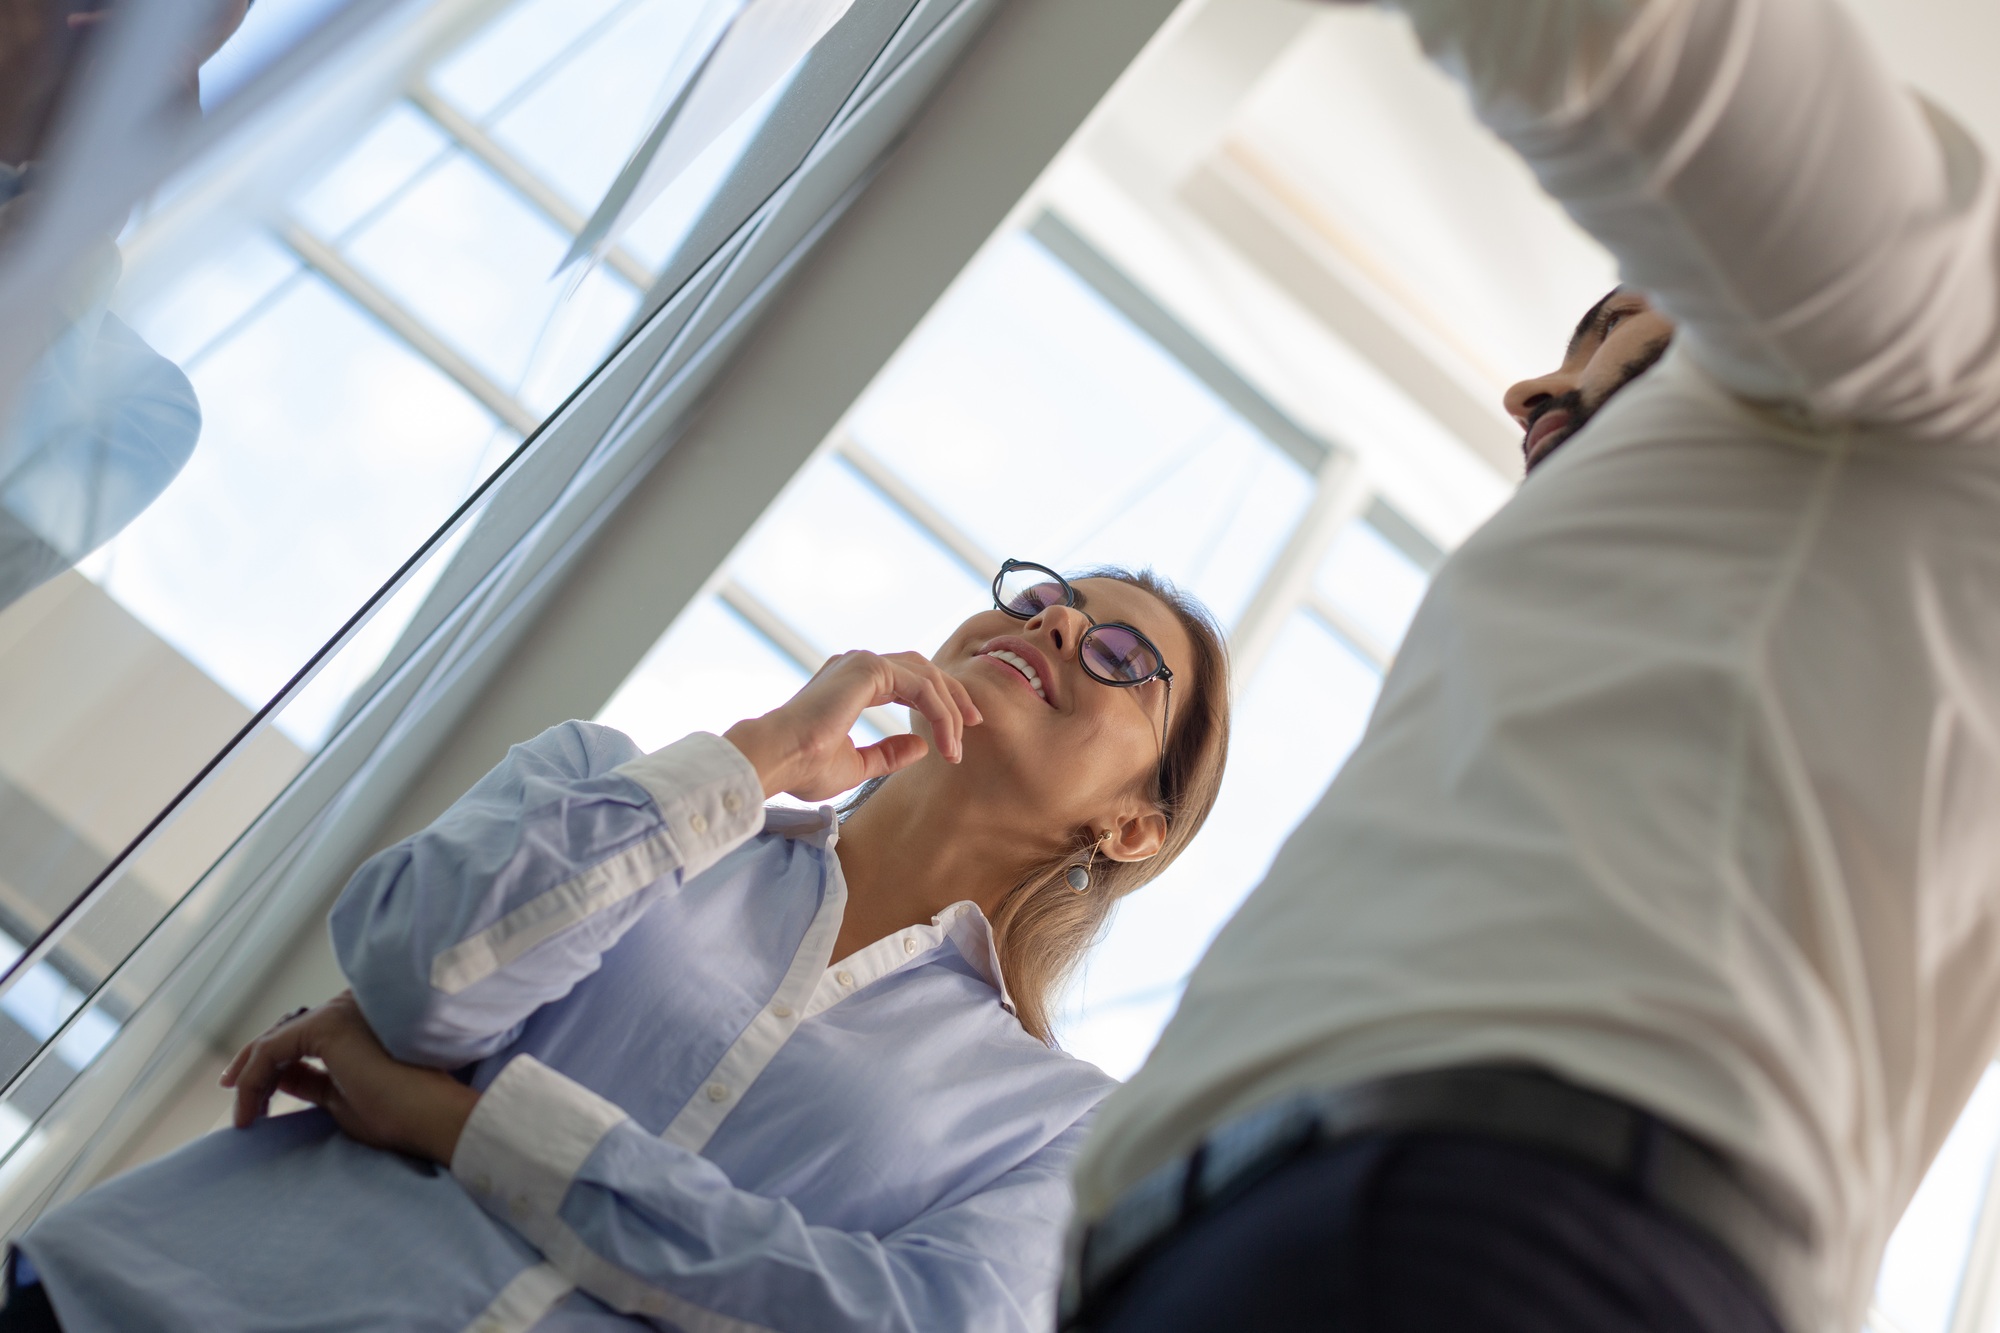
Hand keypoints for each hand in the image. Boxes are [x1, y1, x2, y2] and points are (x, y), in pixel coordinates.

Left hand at [220, 993, 476, 1164]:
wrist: (430, 1115)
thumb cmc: (399, 1114)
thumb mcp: (341, 1098)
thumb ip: (311, 1082)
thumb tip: (279, 1077)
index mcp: (359, 1022)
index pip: (302, 1038)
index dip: (271, 1066)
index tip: (252, 1101)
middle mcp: (349, 1006)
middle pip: (284, 1034)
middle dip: (254, 1068)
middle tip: (235, 1102)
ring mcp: (339, 1011)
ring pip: (274, 1041)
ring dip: (250, 1078)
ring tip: (243, 1116)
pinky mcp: (327, 1024)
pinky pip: (271, 1051)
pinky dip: (252, 1080)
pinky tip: (248, 1111)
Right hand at [724, 650, 981, 801]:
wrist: (776, 760)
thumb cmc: (803, 766)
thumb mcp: (857, 765)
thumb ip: (889, 754)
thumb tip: (922, 746)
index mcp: (853, 683)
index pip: (908, 680)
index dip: (938, 702)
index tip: (957, 733)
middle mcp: (858, 665)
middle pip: (923, 669)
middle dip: (953, 696)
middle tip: (974, 724)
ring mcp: (863, 663)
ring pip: (926, 675)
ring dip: (949, 708)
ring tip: (958, 742)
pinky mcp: (869, 669)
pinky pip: (921, 686)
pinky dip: (940, 711)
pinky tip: (946, 739)